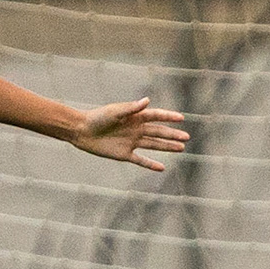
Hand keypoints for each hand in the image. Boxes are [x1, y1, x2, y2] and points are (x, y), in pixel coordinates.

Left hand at [69, 98, 189, 170]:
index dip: (168, 117)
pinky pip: (141, 160)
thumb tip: (147, 101)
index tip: (181, 118)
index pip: (156, 116)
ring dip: (167, 147)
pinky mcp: (124, 154)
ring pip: (154, 145)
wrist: (82, 131)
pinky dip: (150, 164)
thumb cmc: (97, 118)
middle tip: (187, 137)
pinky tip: (161, 167)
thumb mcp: (115, 112)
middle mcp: (136, 129)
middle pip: (158, 132)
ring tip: (181, 148)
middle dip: (172, 134)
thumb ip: (131, 108)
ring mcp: (131, 142)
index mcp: (135, 117)